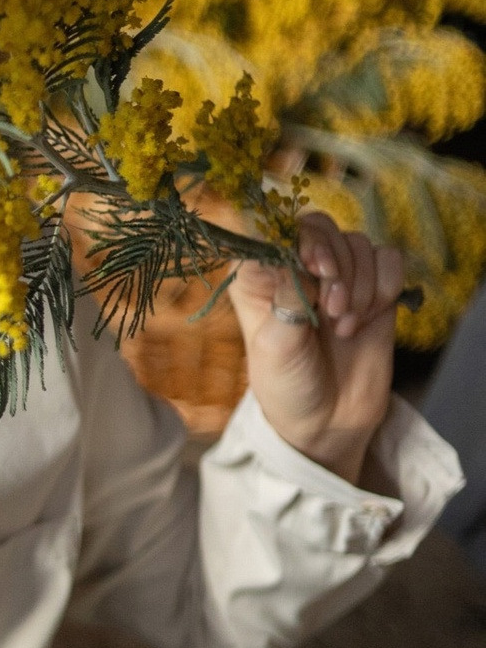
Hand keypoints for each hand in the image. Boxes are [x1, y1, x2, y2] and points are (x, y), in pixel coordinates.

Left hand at [227, 212, 402, 486]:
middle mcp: (295, 266)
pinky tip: (366, 320)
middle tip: (332, 309)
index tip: (315, 269)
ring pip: (358, 243)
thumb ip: (288, 299)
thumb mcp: (277, 345)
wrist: (328, 421)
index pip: (277, 227)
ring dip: (359, 283)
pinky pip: (389, 260)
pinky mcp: (372, 288)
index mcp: (258, 274)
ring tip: (344, 326)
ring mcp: (336, 275)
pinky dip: (384, 286)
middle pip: (321, 227)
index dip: (302, 241)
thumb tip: (298, 258)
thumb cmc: (288, 385)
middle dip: (335, 264)